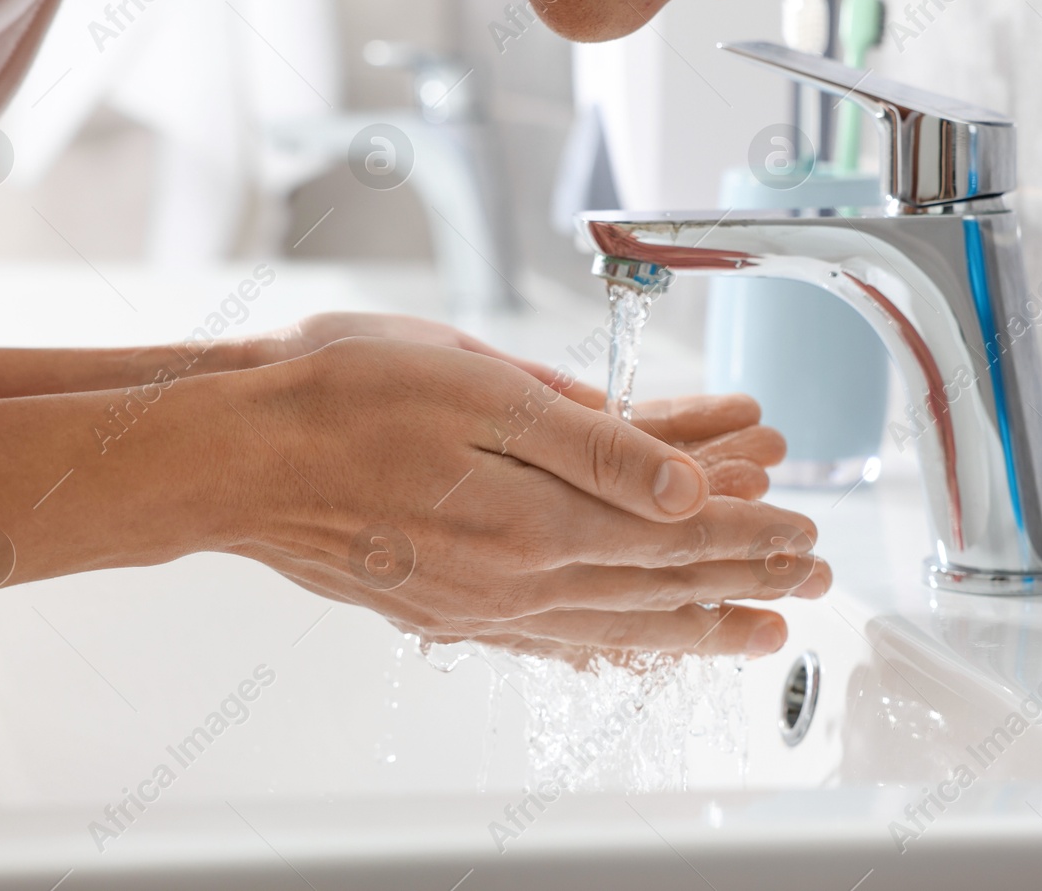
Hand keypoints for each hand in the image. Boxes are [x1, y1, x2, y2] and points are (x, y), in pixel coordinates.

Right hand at [212, 337, 827, 662]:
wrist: (234, 454)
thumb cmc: (342, 402)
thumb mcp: (483, 391)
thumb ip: (594, 448)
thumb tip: (685, 494)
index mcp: (536, 522)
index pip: (674, 534)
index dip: (748, 532)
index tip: (805, 533)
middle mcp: (515, 581)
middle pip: (657, 585)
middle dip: (742, 583)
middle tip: (808, 589)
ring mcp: (476, 604)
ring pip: (611, 622)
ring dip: (690, 625)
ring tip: (749, 635)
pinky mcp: (438, 606)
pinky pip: (545, 639)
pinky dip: (602, 644)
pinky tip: (620, 649)